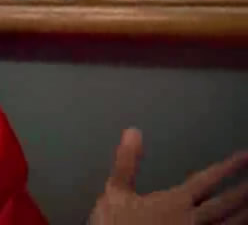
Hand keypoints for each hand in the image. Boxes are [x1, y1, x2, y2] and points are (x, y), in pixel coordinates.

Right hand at [89, 128, 247, 224]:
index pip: (207, 180)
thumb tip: (133, 133)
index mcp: (175, 202)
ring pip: (231, 223)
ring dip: (245, 211)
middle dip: (243, 189)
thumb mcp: (115, 193)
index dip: (227, 168)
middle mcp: (192, 220)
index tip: (244, 157)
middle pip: (226, 203)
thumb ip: (127, 163)